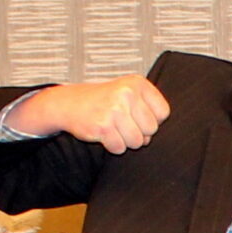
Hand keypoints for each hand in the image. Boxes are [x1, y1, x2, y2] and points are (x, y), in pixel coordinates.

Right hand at [5, 75, 169, 152]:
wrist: (68, 103)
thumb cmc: (103, 101)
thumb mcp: (128, 93)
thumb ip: (148, 108)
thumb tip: (155, 134)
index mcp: (137, 83)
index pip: (163, 113)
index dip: (151, 120)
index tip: (136, 115)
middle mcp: (127, 93)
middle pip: (151, 129)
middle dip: (139, 132)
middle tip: (122, 123)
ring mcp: (114, 109)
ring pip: (137, 142)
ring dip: (125, 140)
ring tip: (113, 127)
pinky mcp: (103, 125)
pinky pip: (120, 148)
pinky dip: (112, 146)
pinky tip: (104, 133)